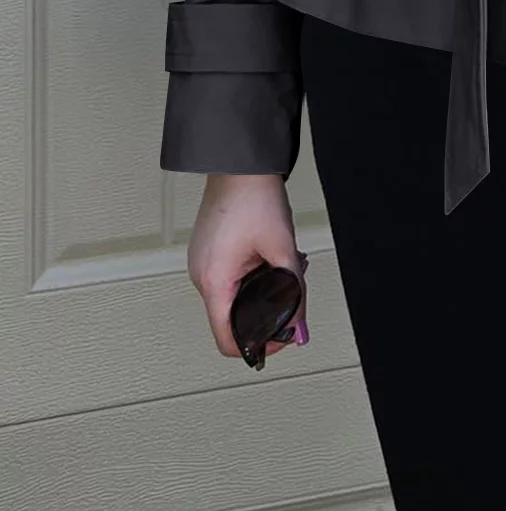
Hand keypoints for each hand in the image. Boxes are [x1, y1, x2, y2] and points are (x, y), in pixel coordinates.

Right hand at [187, 173, 309, 363]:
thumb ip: (295, 292)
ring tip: (286, 264)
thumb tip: (301, 328)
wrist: (240, 163)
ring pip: (232, 296)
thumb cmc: (254, 197)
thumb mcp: (283, 248)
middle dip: (265, 311)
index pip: (228, 340)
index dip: (257, 346)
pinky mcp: (207, 251)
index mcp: (213, 281)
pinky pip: (227, 278)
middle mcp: (200, 276)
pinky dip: (249, 276)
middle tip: (292, 293)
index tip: (280, 339)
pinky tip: (270, 256)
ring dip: (260, 289)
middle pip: (231, 318)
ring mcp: (201, 263)